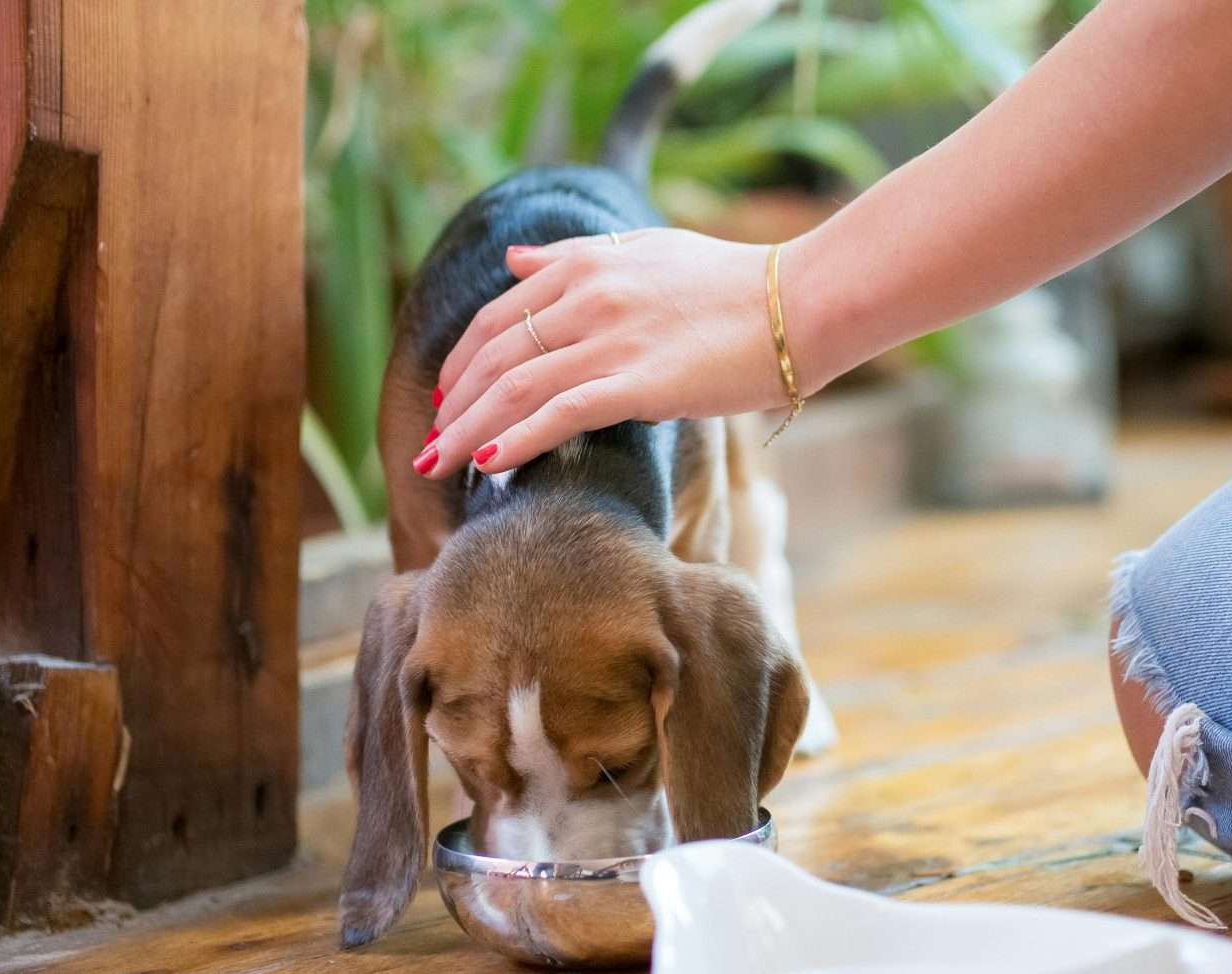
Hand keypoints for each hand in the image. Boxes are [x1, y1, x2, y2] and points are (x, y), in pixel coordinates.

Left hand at [421, 228, 813, 478]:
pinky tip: (488, 465)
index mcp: (586, 263)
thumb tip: (514, 260)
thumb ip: (574, 254)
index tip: (448, 399)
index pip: (499, 316)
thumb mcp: (646, 248)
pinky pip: (559, 413)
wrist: (802, 301)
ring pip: (515, 387)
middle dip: (454, 405)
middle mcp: (588, 295)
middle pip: (495, 354)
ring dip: (468, 430)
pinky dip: (515, 438)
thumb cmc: (735, 284)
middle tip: (428, 446)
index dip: (463, 362)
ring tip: (437, 466)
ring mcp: (611, 337)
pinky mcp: (639, 380)